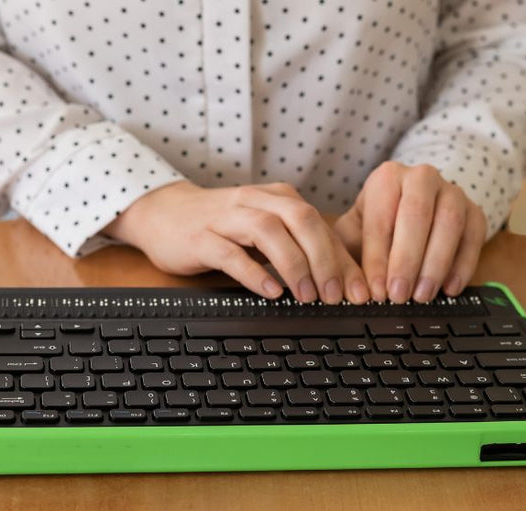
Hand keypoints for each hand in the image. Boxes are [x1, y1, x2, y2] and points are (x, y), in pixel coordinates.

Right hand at [104, 180, 369, 303]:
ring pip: (269, 232)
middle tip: (338, 296)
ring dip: (294, 265)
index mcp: (278, 198)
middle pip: (302, 220)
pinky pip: (231, 253)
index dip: (344, 260)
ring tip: (308, 296)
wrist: (164, 213)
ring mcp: (226, 217)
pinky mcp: (201, 237)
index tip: (361, 291)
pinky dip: (254, 273)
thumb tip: (340, 282)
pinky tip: (270, 292)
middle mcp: (256, 201)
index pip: (321, 225)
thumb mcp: (265, 230)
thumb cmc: (223, 227)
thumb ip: (298, 247)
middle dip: (326, 259)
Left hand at [333, 161, 486, 302]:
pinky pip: (474, 237)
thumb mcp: (356, 230)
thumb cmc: (379, 222)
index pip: (380, 219)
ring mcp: (453, 192)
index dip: (377, 258)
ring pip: (450, 224)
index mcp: (387, 178)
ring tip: (421, 295)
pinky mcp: (475, 212)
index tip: (375, 290)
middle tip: (398, 295)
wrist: (412, 204)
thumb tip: (354, 289)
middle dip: (407, 260)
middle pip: (416, 215)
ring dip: (436, 264)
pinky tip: (449, 289)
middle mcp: (421, 178)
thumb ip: (351, 253)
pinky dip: (463, 266)